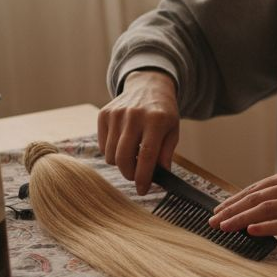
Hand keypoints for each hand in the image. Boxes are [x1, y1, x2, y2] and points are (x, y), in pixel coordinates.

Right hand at [97, 70, 179, 193]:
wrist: (148, 86)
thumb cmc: (163, 113)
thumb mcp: (173, 131)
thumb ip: (166, 155)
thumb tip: (160, 178)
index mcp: (156, 120)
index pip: (146, 155)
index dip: (143, 176)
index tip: (143, 190)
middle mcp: (134, 115)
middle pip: (124, 157)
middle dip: (129, 174)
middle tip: (136, 177)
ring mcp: (117, 114)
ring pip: (111, 155)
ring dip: (121, 164)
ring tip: (132, 157)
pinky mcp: (104, 114)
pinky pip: (103, 146)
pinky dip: (111, 152)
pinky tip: (123, 145)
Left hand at [210, 167, 276, 237]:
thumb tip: (258, 208)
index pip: (255, 188)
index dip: (233, 200)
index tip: (217, 211)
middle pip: (255, 198)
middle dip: (231, 210)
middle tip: (212, 221)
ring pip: (265, 209)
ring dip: (242, 218)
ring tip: (225, 227)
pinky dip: (266, 227)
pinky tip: (251, 231)